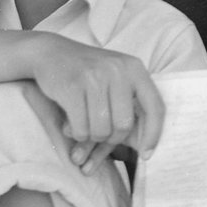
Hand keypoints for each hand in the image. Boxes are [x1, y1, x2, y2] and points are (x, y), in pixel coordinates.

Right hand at [30, 36, 164, 174]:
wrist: (51, 52)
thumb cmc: (89, 73)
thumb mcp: (116, 77)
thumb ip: (132, 103)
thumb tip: (144, 146)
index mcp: (134, 68)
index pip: (155, 108)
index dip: (153, 135)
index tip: (146, 154)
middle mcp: (117, 70)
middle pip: (124, 125)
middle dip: (112, 138)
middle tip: (101, 134)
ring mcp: (94, 78)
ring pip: (101, 130)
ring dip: (91, 137)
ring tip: (85, 126)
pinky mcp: (72, 88)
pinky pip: (81, 128)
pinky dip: (77, 134)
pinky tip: (72, 124)